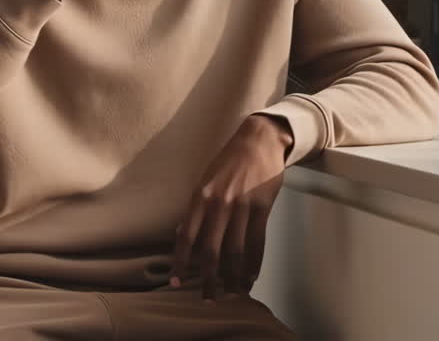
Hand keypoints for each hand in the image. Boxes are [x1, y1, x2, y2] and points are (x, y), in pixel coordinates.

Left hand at [171, 114, 293, 300]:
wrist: (259, 140)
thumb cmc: (229, 161)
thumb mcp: (205, 180)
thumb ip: (195, 209)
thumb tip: (183, 234)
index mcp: (200, 197)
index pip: (186, 237)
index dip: (180, 263)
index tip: (176, 283)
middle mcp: (219, 204)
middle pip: (211, 251)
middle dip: (209, 279)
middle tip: (208, 298)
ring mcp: (241, 206)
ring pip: (235, 251)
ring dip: (234, 277)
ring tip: (233, 293)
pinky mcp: (261, 207)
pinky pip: (257, 242)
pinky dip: (254, 263)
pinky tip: (251, 276)